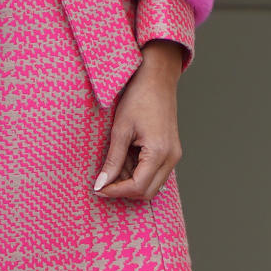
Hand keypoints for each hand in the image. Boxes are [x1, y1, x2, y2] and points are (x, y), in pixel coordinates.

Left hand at [94, 40, 183, 202]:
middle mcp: (171, 158)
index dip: (115, 191)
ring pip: (151, 184)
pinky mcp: (170, 151)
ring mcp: (173, 155)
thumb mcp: (120, 130)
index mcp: (159, 152)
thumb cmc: (138, 99)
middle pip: (147, 192)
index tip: (97, 189)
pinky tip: (123, 159)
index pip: (137, 187)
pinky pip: (154, 172)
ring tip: (112, 165)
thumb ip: (112, 160)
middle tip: (102, 183)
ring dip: (130, 181)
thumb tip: (101, 184)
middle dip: (123, 191)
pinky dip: (137, 172)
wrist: (157, 79)